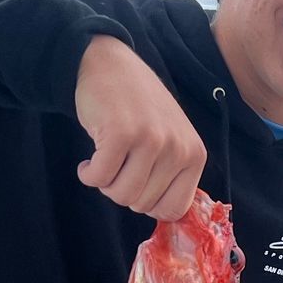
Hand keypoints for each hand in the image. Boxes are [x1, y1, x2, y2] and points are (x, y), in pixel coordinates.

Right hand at [73, 35, 205, 221]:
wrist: (110, 65)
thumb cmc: (138, 108)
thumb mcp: (170, 139)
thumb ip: (173, 175)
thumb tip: (167, 218)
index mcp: (195, 154)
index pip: (174, 210)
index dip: (149, 204)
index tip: (137, 185)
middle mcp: (178, 148)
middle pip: (142, 204)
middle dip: (122, 190)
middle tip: (117, 164)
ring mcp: (151, 140)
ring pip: (120, 194)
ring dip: (104, 183)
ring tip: (105, 159)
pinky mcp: (120, 134)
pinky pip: (99, 178)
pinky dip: (88, 174)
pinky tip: (89, 158)